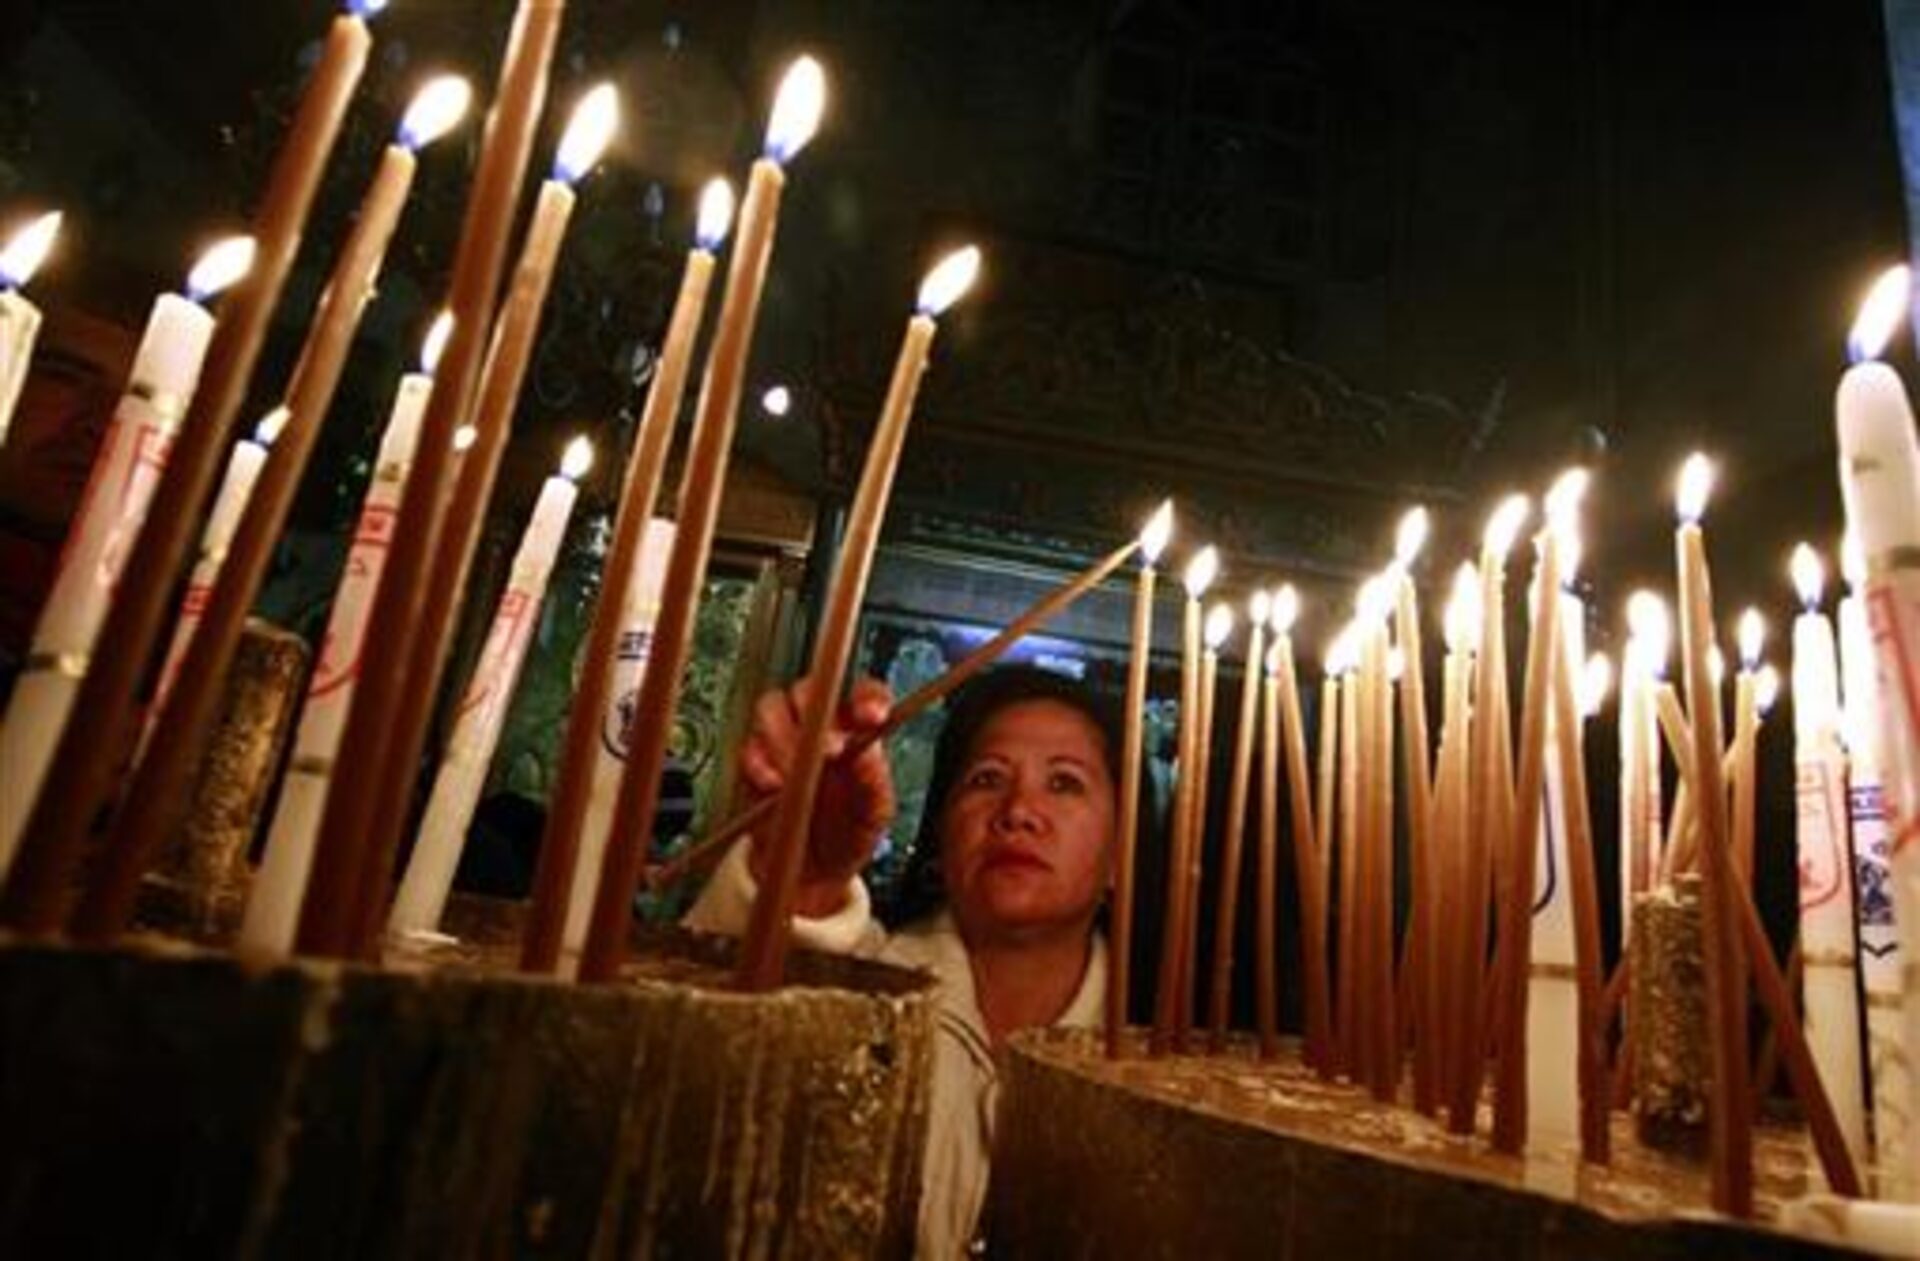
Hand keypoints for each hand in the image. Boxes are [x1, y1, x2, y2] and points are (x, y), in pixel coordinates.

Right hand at [739, 675, 895, 914]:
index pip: (865, 693)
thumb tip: (867, 753)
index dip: (867, 697)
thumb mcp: (874, 815)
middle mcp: (819, 726)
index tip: (870, 716)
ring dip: (784, 736)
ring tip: (797, 771)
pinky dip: (760, 764)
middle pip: (810, 688)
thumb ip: (874, 782)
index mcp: (857, 730)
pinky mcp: (754, 762)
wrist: (811, 873)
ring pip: (773, 708)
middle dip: (817, 712)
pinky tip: (775, 785)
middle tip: (829, 750)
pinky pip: (749, 748)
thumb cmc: (847, 834)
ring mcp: (782, 739)